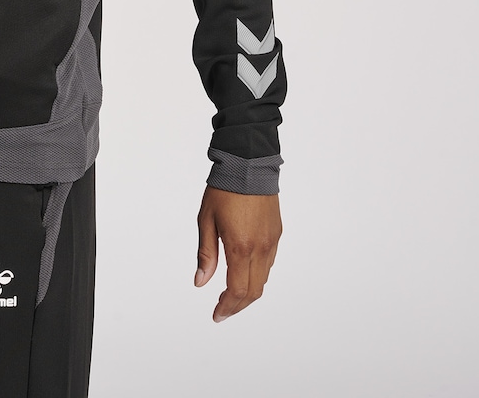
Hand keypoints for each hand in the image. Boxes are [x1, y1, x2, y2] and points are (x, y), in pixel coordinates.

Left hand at [195, 185, 281, 321]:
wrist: (248, 164)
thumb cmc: (224, 189)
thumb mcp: (206, 220)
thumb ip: (206, 254)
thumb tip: (201, 282)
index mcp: (240, 246)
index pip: (237, 290)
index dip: (227, 307)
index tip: (217, 314)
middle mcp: (260, 248)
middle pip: (253, 292)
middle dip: (238, 306)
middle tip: (222, 310)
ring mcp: (271, 242)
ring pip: (263, 280)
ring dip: (248, 293)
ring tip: (231, 295)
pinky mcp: (277, 233)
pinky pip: (269, 263)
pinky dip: (257, 276)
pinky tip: (244, 272)